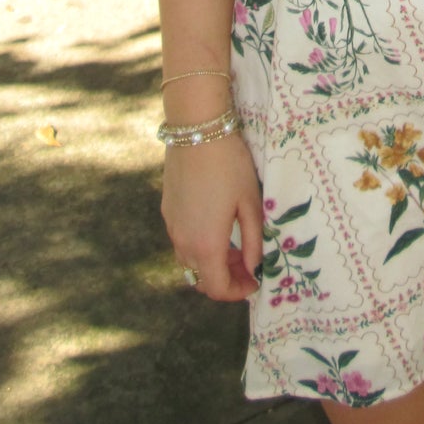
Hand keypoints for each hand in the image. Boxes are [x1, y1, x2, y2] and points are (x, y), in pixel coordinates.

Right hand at [162, 135, 263, 301]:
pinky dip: (200, 245)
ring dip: (213, 262)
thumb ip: (254, 241)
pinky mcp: (167, 211)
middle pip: (202, 278)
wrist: (196, 131)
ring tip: (236, 246)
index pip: (218, 289)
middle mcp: (183, 242)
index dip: (238, 292)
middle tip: (250, 264)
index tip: (256, 281)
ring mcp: (171, 226)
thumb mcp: (251, 203)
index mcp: (206, 245)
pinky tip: (217, 225)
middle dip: (227, 278)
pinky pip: (183, 240)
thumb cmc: (230, 165)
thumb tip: (256, 267)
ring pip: (190, 261)